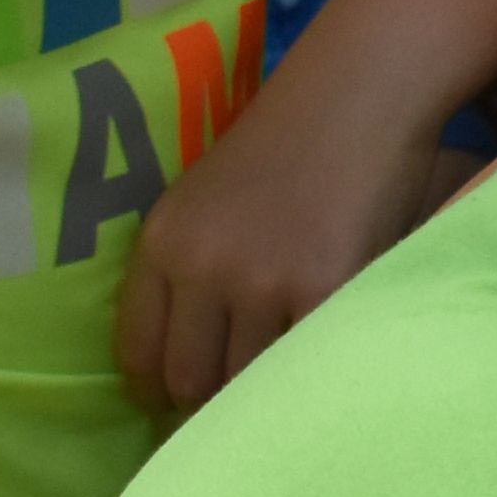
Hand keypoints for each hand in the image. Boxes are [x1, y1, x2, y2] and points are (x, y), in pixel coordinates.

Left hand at [112, 62, 438, 418]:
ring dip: (270, 388)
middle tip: (247, 396)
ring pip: (250, 383)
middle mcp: (202, 266)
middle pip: (190, 382)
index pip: (138, 354)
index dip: (158, 391)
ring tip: (291, 377)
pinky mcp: (324, 288)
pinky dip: (316, 368)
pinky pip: (308, 360)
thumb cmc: (289, 145)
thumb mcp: (207, 199)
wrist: (357, 95)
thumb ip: (190, 268)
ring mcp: (263, 281)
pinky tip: (329, 358)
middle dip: (215, 401)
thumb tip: (191, 362)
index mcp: (164, 242)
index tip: (184, 402)